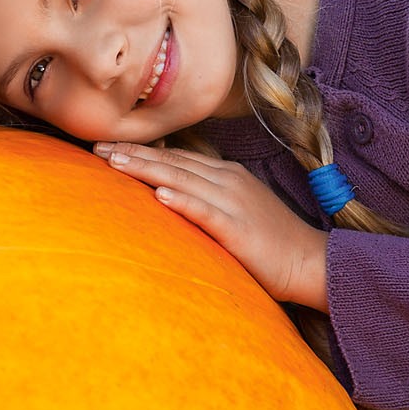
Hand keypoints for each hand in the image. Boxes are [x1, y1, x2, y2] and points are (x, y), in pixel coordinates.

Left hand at [93, 142, 328, 308]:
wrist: (311, 262)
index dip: (142, 151)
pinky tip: (160, 195)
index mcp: (228, 176)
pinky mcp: (239, 229)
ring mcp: (234, 203)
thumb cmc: (273, 243)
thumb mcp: (238, 212)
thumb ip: (208, 201)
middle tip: (96, 148)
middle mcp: (228, 181)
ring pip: (182, 179)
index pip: (177, 158)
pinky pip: (206, 212)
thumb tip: (173, 197)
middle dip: (133, 154)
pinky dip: (183, 201)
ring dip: (146, 169)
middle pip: (173, 162)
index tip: (109, 147)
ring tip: (114, 162)